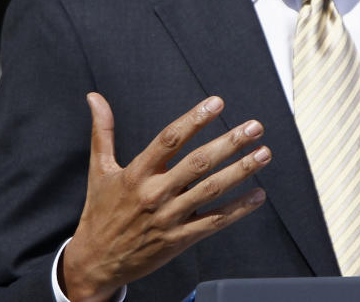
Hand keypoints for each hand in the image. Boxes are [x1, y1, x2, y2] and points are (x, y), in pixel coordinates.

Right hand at [61, 93, 270, 301]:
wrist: (95, 262)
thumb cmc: (99, 212)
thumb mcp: (98, 170)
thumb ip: (103, 132)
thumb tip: (95, 97)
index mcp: (136, 173)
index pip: (169, 139)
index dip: (194, 119)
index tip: (216, 103)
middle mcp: (155, 194)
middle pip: (198, 163)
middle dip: (230, 143)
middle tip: (255, 127)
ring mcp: (169, 218)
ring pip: (212, 190)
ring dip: (241, 170)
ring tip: (264, 153)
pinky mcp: (179, 240)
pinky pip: (214, 222)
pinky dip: (238, 209)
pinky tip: (258, 194)